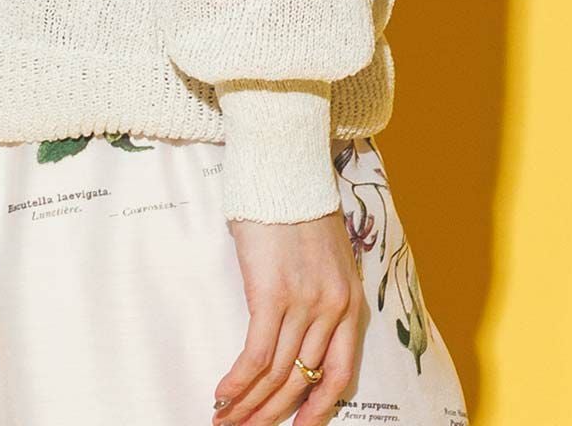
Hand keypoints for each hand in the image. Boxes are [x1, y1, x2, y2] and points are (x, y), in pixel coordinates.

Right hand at [211, 210, 363, 425]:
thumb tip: (296, 329)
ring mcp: (303, 304)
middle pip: (301, 380)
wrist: (285, 170)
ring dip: (248, 405)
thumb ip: (322, 292)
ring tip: (225, 421)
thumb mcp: (327, 254)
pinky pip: (256, 356)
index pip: (339, 373)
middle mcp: (331, 309)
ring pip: (276, 374)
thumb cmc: (298, 205)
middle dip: (272, 414)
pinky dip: (237, 382)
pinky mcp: (271, 296)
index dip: (318, 407)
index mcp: (349, 302)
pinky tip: (222, 396)